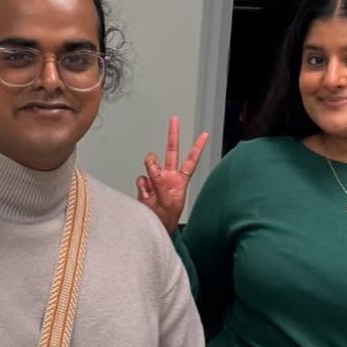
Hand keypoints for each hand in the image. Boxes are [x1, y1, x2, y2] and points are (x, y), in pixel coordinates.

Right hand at [135, 115, 209, 234]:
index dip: (197, 147)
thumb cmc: (167, 218)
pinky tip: (146, 194)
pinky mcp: (144, 185)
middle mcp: (169, 176)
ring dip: (150, 168)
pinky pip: (141, 179)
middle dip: (173, 134)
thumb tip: (152, 170)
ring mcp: (156, 179)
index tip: (204, 134)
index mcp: (180, 180)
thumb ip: (160, 183)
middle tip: (174, 119)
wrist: (155, 227)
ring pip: (151, 163)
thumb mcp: (169, 202)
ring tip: (152, 185)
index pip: (191, 160)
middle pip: (171, 151)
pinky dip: (143, 186)